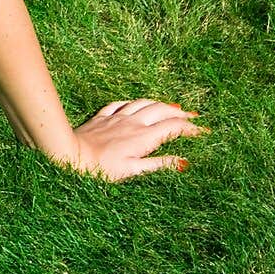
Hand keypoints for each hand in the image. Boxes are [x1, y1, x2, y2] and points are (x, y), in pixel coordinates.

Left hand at [67, 98, 208, 181]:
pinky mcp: (102, 117)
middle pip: (160, 110)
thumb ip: (158, 164)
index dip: (189, 128)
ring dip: (159, 103)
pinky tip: (134, 104)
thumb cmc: (102, 169)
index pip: (172, 127)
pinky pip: (120, 104)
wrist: (71, 155)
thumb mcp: (133, 171)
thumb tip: (183, 162)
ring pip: (142, 103)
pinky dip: (133, 102)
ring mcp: (117, 117)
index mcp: (142, 137)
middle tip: (194, 116)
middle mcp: (132, 122)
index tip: (203, 130)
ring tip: (170, 105)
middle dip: (179, 112)